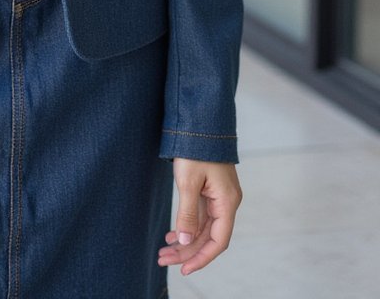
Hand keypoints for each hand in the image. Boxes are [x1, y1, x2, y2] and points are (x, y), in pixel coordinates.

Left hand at [158, 158, 241, 276]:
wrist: (200, 120)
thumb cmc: (196, 148)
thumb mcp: (188, 181)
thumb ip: (188, 215)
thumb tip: (186, 243)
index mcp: (227, 202)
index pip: (218, 241)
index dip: (202, 258)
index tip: (183, 269)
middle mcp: (226, 202)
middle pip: (209, 237)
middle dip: (187, 251)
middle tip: (163, 259)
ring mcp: (219, 196)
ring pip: (203, 228)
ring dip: (185, 241)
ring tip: (163, 251)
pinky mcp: (210, 190)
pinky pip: (200, 216)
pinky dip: (187, 227)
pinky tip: (172, 235)